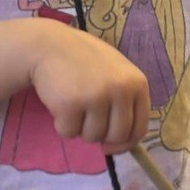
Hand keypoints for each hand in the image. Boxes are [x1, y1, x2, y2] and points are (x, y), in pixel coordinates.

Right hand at [29, 23, 151, 153]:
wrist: (49, 44)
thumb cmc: (83, 60)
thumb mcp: (115, 74)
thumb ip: (123, 102)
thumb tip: (123, 142)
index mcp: (137, 83)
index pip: (140, 128)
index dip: (125, 142)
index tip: (111, 144)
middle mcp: (120, 90)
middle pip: (116, 136)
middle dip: (100, 135)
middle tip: (86, 118)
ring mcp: (96, 96)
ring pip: (92, 137)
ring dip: (79, 127)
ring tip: (73, 103)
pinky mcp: (71, 104)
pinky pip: (68, 132)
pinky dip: (61, 124)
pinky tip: (59, 102)